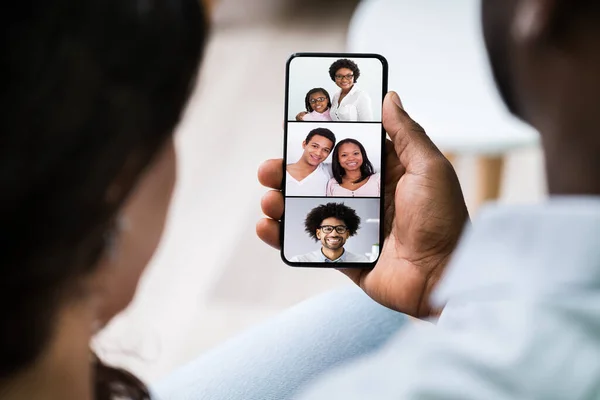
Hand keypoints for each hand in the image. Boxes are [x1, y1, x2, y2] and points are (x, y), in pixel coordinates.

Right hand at [257, 92, 468, 317]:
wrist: (444, 278)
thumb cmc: (443, 220)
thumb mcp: (429, 168)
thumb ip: (407, 134)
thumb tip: (390, 97)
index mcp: (386, 174)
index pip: (345, 150)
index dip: (320, 141)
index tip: (294, 130)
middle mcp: (367, 198)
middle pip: (319, 180)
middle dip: (291, 172)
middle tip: (270, 168)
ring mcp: (353, 227)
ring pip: (308, 210)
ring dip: (282, 202)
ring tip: (269, 198)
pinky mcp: (345, 254)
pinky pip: (310, 243)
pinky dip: (284, 237)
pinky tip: (267, 227)